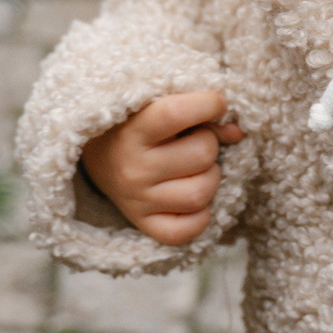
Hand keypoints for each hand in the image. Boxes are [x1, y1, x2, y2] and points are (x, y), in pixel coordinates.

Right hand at [80, 89, 244, 246]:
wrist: (95, 154)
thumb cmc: (135, 122)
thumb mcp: (157, 107)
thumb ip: (198, 112)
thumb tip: (237, 132)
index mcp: (133, 130)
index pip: (176, 113)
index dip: (209, 104)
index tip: (215, 103)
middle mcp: (133, 169)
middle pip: (202, 154)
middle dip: (209, 143)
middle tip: (196, 140)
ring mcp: (137, 201)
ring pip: (200, 193)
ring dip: (210, 177)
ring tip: (196, 168)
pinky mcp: (145, 225)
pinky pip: (188, 229)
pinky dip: (200, 214)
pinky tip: (191, 194)